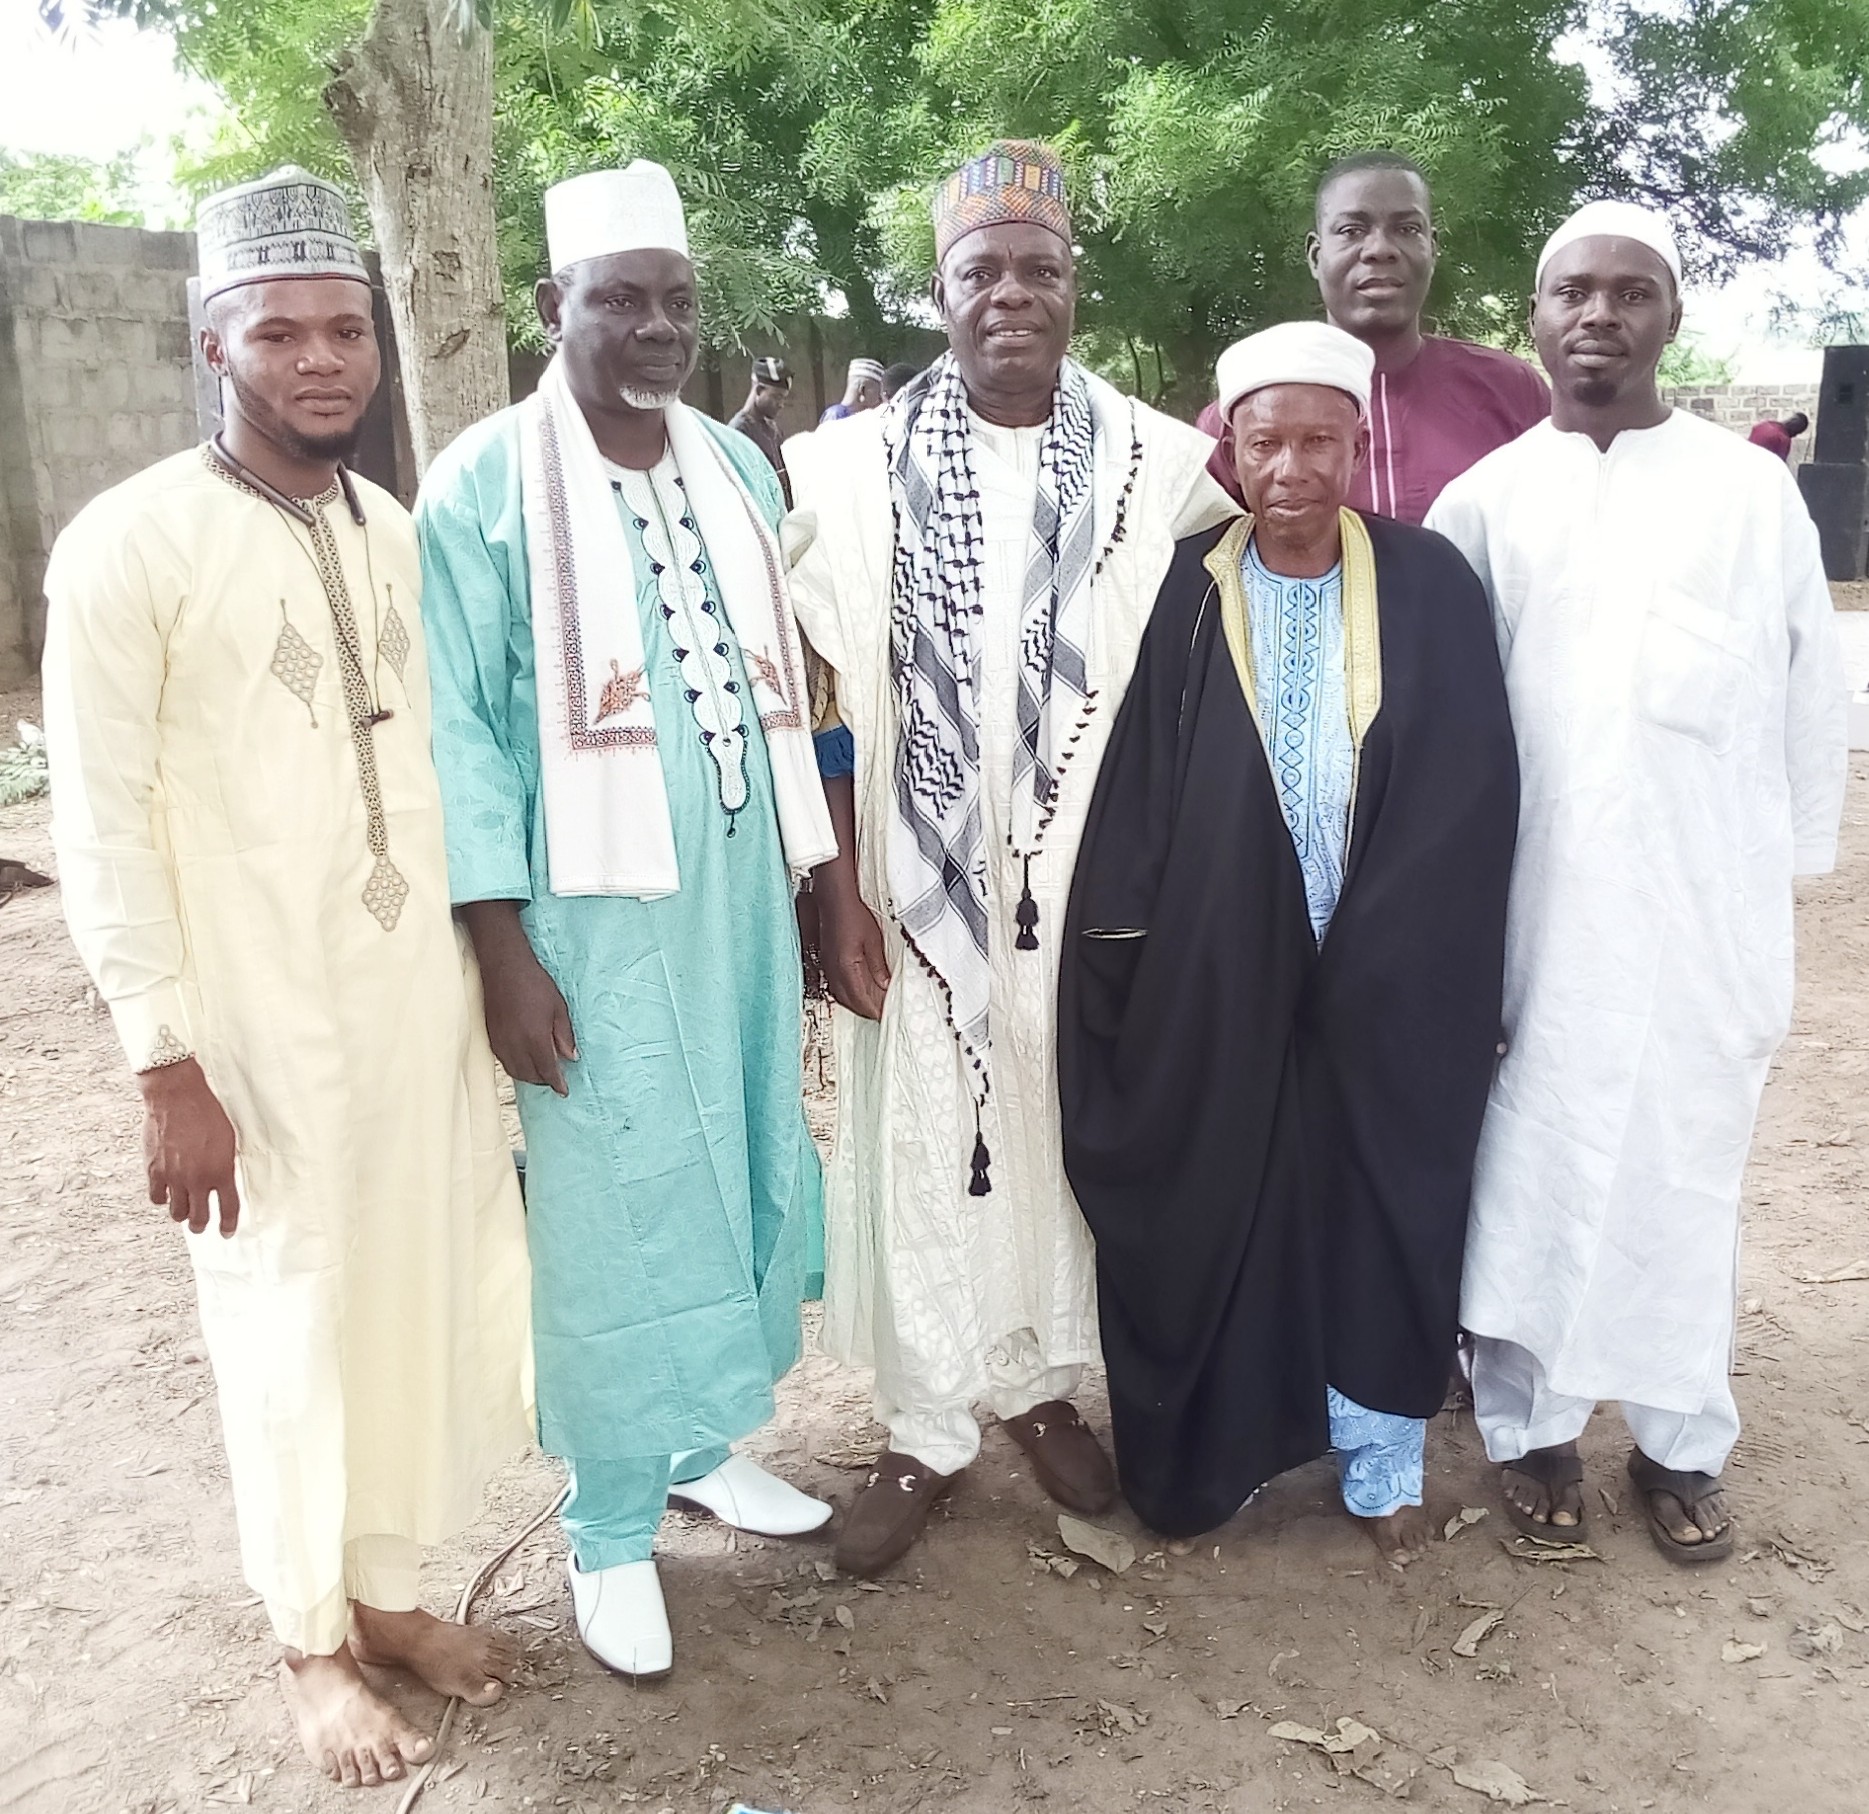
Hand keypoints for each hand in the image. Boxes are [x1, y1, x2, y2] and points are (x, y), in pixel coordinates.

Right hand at [139, 1058, 240, 1236]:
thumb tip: (223, 1184)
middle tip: (203, 1225)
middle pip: (199, 1218)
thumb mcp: (227, 1140)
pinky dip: (162, 1198)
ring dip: (182, 1214)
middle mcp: (197, 1179)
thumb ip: (225, 1166)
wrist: (177, 1097)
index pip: (229, 1208)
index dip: (228, 1224)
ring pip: (177, 1213)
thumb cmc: (206, 1114)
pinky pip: (156, 1198)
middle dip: (202, 1225)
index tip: (227, 1232)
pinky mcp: (154, 1171)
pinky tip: (167, 1192)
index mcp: (221, 1171)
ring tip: (185, 1210)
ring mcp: (174, 1177)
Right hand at [460, 901, 577, 1094]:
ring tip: (541, 1072)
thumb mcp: (558, 1008)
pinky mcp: (491, 1036)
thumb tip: (570, 1057)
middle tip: (555, 1079)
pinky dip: (516, 1067)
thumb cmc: (534, 984)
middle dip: (543, 1081)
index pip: (547, 1071)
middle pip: (529, 1075)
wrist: (503, 968)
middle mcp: (515, 1045)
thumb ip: (564, 1036)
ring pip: (515, 1071)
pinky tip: (524, 1060)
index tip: (564, 1091)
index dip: (557, 1083)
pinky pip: (504, 1061)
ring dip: (529, 1076)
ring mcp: (500, 1042)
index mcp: (534, 1039)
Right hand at [817, 876, 891, 1020]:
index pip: (862, 999)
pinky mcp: (827, 962)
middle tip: (882, 1013)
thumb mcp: (873, 940)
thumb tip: (884, 984)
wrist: (835, 901)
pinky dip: (848, 994)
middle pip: (851, 1002)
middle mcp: (834, 971)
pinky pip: (836, 986)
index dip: (875, 1010)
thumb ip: (878, 966)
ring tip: (872, 1006)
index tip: (886, 1014)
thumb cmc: (852, 915)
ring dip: (856, 1004)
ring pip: (842, 996)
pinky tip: (856, 991)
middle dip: (866, 1011)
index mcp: (846, 968)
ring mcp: (828, 967)